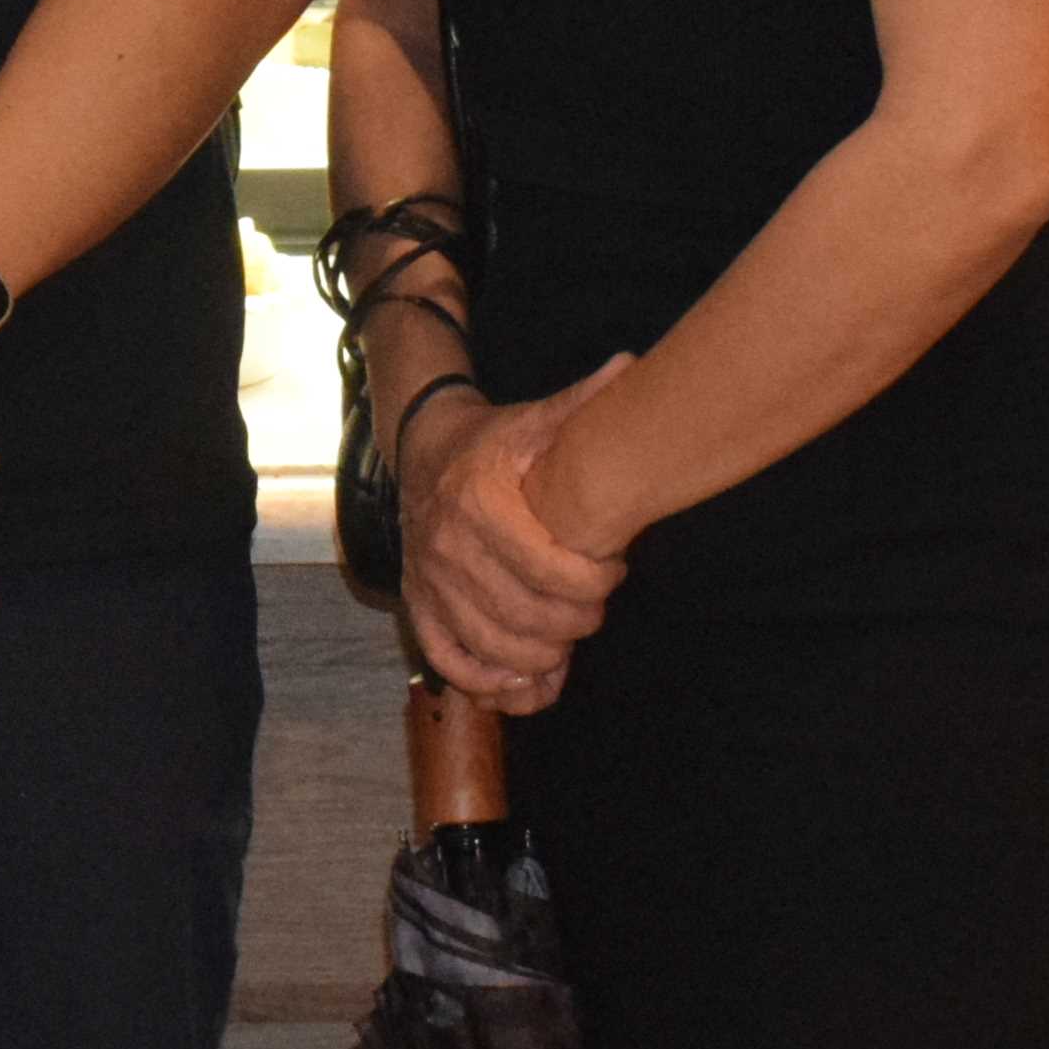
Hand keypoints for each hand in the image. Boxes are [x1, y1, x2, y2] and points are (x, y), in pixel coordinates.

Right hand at [398, 359, 632, 715]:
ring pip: (493, 647)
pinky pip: (451, 661)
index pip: (548, 570)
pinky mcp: (418, 604)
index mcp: (481, 501)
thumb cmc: (495, 440)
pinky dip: (490, 683)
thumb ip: (582, 403)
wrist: (422, 450)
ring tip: (567, 642)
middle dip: (575, 622)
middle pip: (527, 617)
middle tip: (594, 608)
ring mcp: (429, 581)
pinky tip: (524, 680)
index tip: (614, 571)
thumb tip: (631, 365)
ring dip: (541, 658)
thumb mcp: (536, 418)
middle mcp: (448, 546)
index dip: (594, 582)